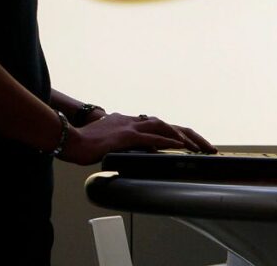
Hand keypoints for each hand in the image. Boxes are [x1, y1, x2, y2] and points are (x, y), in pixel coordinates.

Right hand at [59, 113, 215, 165]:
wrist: (68, 138)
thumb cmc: (84, 143)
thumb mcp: (110, 143)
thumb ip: (125, 146)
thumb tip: (138, 155)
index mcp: (131, 123)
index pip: (161, 127)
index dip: (180, 135)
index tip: (195, 145)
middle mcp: (134, 121)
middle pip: (170, 125)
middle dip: (192, 136)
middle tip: (209, 148)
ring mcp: (130, 126)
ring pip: (165, 128)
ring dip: (185, 138)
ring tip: (200, 148)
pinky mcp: (126, 135)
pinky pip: (152, 137)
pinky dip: (169, 141)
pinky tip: (181, 147)